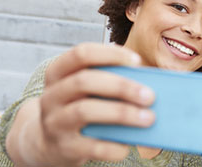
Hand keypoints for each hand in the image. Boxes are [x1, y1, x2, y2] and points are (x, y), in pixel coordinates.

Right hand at [6, 43, 155, 166]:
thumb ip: (110, 80)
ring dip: (122, 113)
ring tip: (149, 118)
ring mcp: (55, 122)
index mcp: (59, 73)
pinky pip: (91, 146)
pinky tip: (129, 145)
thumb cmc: (81, 107)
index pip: (81, 53)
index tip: (137, 61)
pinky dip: (113, 145)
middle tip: (150, 96)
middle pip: (84, 81)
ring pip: (85, 111)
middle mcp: (52, 95)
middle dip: (121, 86)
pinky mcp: (64, 147)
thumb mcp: (87, 90)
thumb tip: (149, 82)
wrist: (51, 145)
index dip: (110, 54)